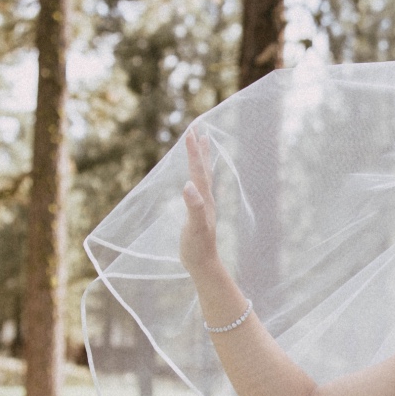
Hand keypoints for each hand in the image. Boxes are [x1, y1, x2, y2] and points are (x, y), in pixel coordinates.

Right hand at [180, 128, 219, 277]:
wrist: (204, 264)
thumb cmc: (198, 247)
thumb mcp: (194, 226)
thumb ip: (193, 206)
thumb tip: (188, 185)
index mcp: (204, 198)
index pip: (198, 170)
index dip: (193, 151)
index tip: (190, 132)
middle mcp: (206, 198)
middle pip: (204, 169)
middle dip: (200, 149)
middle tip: (197, 130)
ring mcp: (204, 205)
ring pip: (203, 176)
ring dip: (201, 160)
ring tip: (201, 145)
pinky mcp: (199, 212)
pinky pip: (199, 187)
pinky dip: (198, 176)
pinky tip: (196, 178)